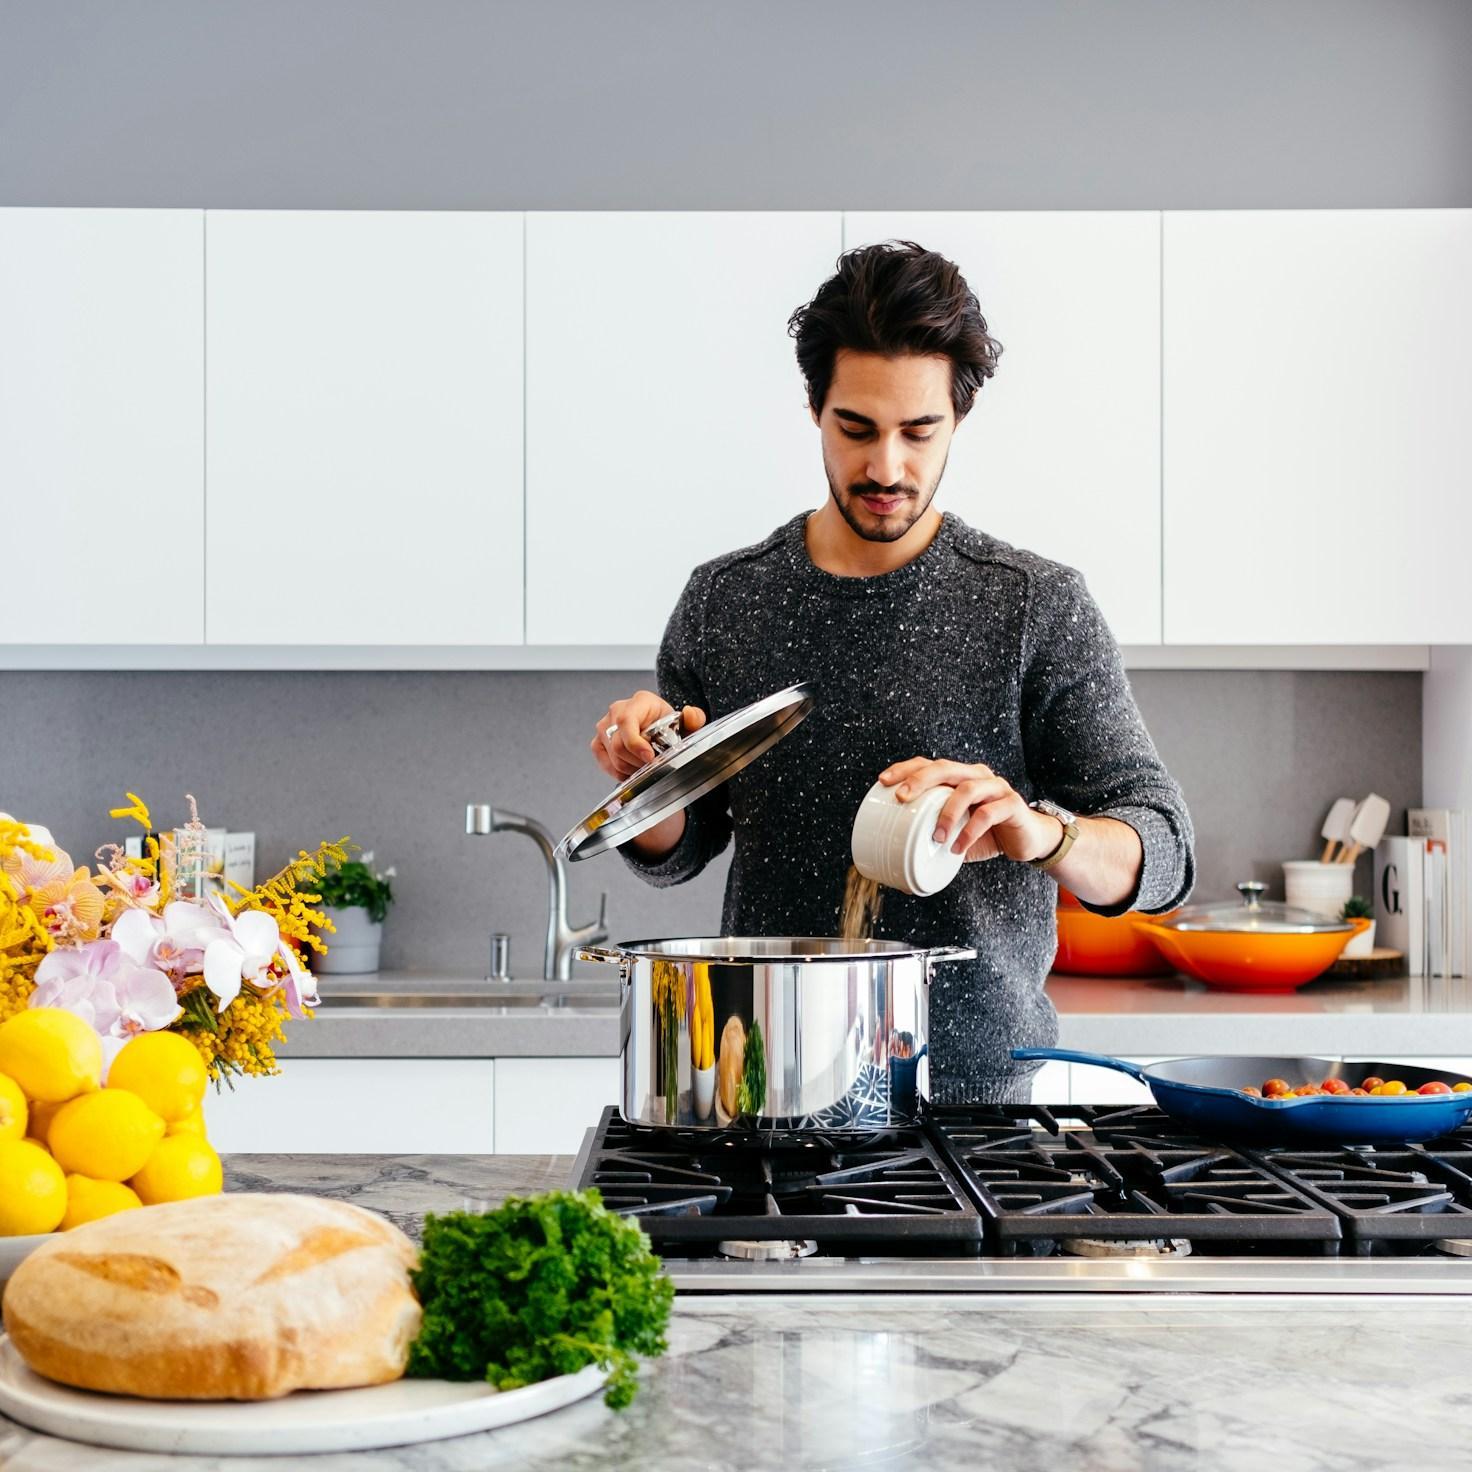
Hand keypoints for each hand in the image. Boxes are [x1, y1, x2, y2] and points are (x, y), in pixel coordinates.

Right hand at [591, 691, 707, 778]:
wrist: (658, 729)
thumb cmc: (668, 725)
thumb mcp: (685, 723)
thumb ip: (694, 718)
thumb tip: (690, 713)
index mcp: (639, 702)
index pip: (626, 721)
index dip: (635, 743)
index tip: (649, 758)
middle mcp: (617, 711)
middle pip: (618, 744)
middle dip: (636, 761)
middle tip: (652, 766)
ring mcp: (604, 727)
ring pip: (612, 756)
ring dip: (630, 767)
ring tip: (644, 768)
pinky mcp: (598, 742)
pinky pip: (605, 762)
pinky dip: (619, 772)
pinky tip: (632, 770)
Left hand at [876, 757, 1063, 864]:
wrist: (1027, 841)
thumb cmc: (986, 835)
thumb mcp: (954, 834)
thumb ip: (931, 838)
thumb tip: (897, 866)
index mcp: (959, 777)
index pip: (929, 764)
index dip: (905, 769)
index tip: (883, 781)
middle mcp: (977, 776)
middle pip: (945, 767)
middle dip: (920, 779)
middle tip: (901, 798)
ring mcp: (996, 788)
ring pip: (967, 789)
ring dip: (947, 813)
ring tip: (935, 837)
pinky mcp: (1012, 805)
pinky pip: (988, 814)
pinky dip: (970, 831)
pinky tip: (958, 847)